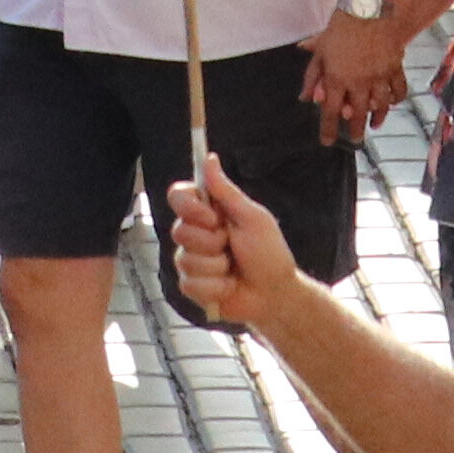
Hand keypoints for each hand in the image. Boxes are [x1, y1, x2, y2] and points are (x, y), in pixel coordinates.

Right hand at [166, 165, 307, 334]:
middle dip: (212, 242)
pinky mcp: (192, 287)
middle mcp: (195, 234)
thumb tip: (209, 157)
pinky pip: (190, 284)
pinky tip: (229, 287)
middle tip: (232, 247)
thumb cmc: (268, 253)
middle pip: (179, 230)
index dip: (189, 206)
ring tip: (233, 270)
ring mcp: (191, 261)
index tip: (212, 217)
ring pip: (185, 259)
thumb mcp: (252, 218)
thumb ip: (226, 191)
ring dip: (217, 267)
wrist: (275, 294)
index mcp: (208, 213)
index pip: (178, 196)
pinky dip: (216, 287)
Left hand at [307, 11, 402, 133]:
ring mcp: (379, 75)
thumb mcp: (320, 51)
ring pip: (380, 107)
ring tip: (374, 126)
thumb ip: (312, 77)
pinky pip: (398, 90)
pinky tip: (391, 103)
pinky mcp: (395, 67)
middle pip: (357, 115)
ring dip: (377, 119)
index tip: (327, 142)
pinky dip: (395, 100)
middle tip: (355, 140)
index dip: (327, 130)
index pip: (329, 112)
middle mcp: (358, 81)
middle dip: (355, 131)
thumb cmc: (340, 27)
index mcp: (336, 78)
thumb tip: (305, 98)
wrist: (366, 7)